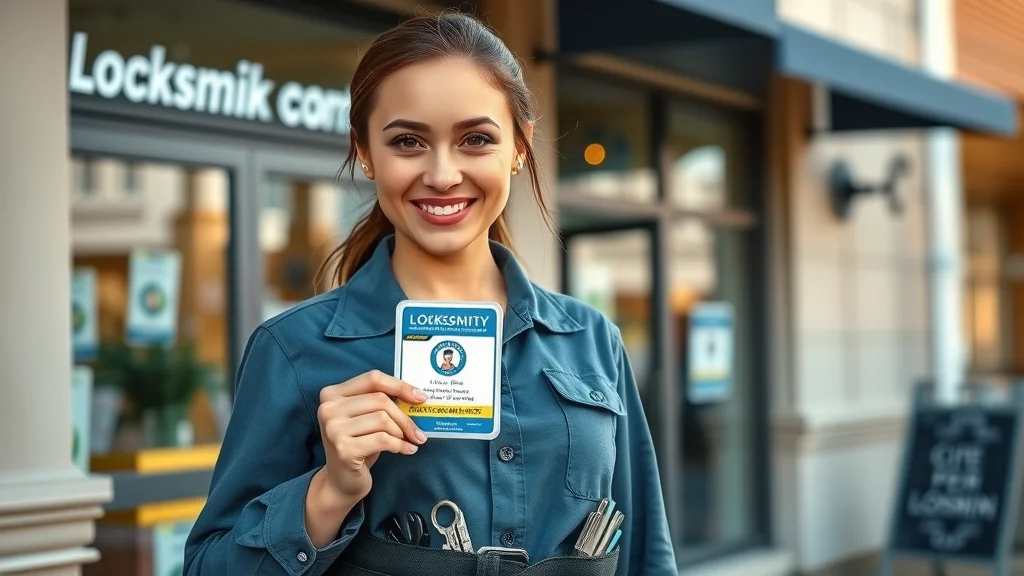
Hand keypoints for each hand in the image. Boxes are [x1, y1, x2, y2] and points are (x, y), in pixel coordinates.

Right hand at [316, 370, 427, 501]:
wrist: (341, 480)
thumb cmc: (359, 444)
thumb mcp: (365, 417)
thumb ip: (381, 402)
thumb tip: (417, 396)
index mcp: (332, 394)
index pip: (372, 379)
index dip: (399, 386)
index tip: (420, 397)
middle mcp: (328, 409)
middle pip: (380, 400)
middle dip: (404, 416)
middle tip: (417, 430)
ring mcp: (334, 429)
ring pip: (383, 419)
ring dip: (402, 432)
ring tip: (408, 440)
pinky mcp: (343, 449)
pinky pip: (383, 440)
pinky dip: (400, 445)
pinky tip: (407, 450)